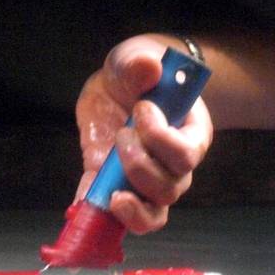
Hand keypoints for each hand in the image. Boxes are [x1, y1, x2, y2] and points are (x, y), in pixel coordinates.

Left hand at [74, 36, 212, 234]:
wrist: (122, 83)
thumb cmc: (139, 72)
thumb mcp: (135, 59)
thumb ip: (139, 63)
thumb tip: (148, 66)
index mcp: (189, 133)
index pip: (186, 153)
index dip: (162, 139)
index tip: (141, 109)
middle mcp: (174, 165)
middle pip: (171, 187)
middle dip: (142, 167)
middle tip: (122, 134)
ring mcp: (146, 180)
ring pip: (154, 213)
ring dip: (132, 206)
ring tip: (112, 192)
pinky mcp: (115, 185)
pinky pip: (113, 216)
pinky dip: (99, 214)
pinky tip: (85, 207)